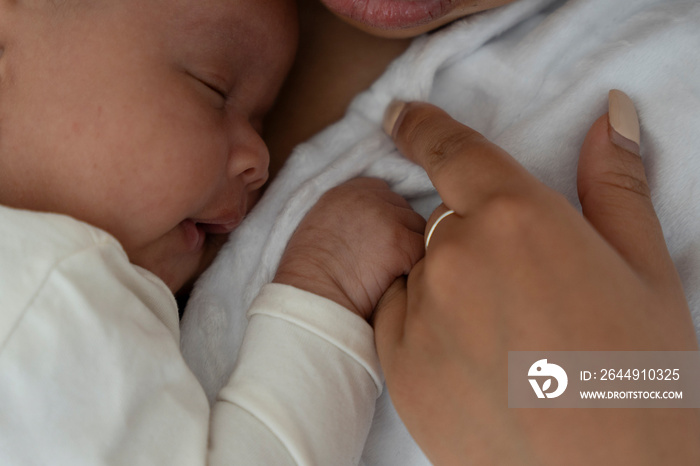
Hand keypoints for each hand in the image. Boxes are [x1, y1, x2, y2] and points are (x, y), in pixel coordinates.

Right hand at [274, 177, 424, 320]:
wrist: (310, 295)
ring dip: (411, 249)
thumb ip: (346, 216)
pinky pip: (423, 252)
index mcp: (345, 192)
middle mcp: (368, 198)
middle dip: (401, 233)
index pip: (384, 193)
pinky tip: (399, 280)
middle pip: (404, 209)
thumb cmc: (310, 274)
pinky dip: (416, 267)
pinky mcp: (400, 243)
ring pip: (418, 229)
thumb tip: (372, 229)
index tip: (377, 240)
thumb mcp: (320, 227)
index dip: (386, 217)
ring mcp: (386, 218)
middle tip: (386, 262)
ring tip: (392, 272)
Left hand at [374, 95, 699, 463]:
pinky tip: (476, 366)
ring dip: (452, 289)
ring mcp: (419, 310)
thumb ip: (615, 185)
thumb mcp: (644, 271)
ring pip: (423, 275)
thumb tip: (608, 117)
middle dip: (473, 243)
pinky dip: (427, 328)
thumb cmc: (638, 376)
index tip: (397, 115)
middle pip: (444, 224)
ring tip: (508, 343)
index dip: (420, 126)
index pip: (451, 150)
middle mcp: (454, 254)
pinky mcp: (397, 364)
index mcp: (516, 217)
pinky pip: (400, 320)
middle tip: (524, 296)